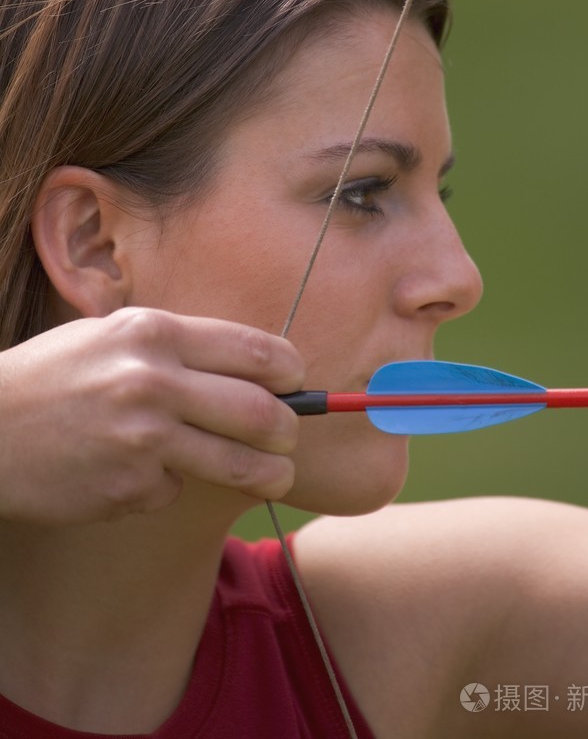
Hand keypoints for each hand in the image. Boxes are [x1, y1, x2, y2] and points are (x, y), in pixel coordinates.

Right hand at [0, 308, 302, 523]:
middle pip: (260, 412)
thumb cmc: (55, 376)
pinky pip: (177, 489)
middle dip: (289, 429)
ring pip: (240, 464)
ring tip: (277, 476)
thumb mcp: (112, 336)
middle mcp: (152, 382)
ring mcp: (141, 439)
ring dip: (270, 474)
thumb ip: (179, 348)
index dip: (290, 371)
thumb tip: (255, 370)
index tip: (297, 383)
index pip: (254, 350)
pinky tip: (138, 471)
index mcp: (152, 333)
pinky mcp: (128, 488)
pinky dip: (171, 484)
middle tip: (290, 437)